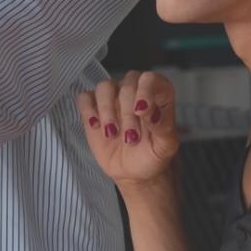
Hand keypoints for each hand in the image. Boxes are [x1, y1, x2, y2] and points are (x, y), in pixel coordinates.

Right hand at [75, 71, 178, 186]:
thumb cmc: (153, 155)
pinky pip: (85, 97)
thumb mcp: (165, 146)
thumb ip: (163, 127)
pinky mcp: (94, 109)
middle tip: (131, 138)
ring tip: (111, 133)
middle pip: (127, 84)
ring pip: (104, 87)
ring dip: (106, 109)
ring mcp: (113, 98)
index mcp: (157, 95)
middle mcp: (134, 91)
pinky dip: (88, 109)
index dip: (145, 91)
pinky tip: (95, 126)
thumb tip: (148, 111)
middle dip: (127, 113)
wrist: (133, 171)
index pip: (150, 79)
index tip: (142, 112)